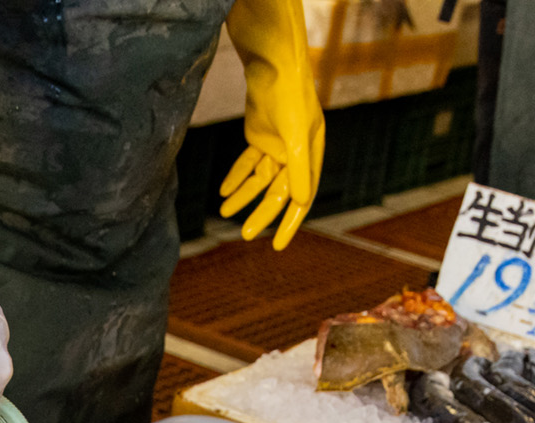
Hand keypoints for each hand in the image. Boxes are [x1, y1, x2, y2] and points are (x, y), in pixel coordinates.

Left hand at [221, 0, 324, 249]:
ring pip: (258, 181)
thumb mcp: (296, 136)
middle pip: (277, 193)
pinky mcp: (258, 136)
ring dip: (243, 197)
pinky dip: (235, 178)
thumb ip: (298, 169)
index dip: (290, 223)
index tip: (278, 245)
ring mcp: (276, 146)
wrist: (272, 65)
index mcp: (311, 156)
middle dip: (261, 214)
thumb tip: (300, 202)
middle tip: (246, 235)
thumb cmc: (290, 98)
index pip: (302, 197)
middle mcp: (295, 154)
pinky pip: (246, 165)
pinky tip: (224, 193)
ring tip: (225, 214)